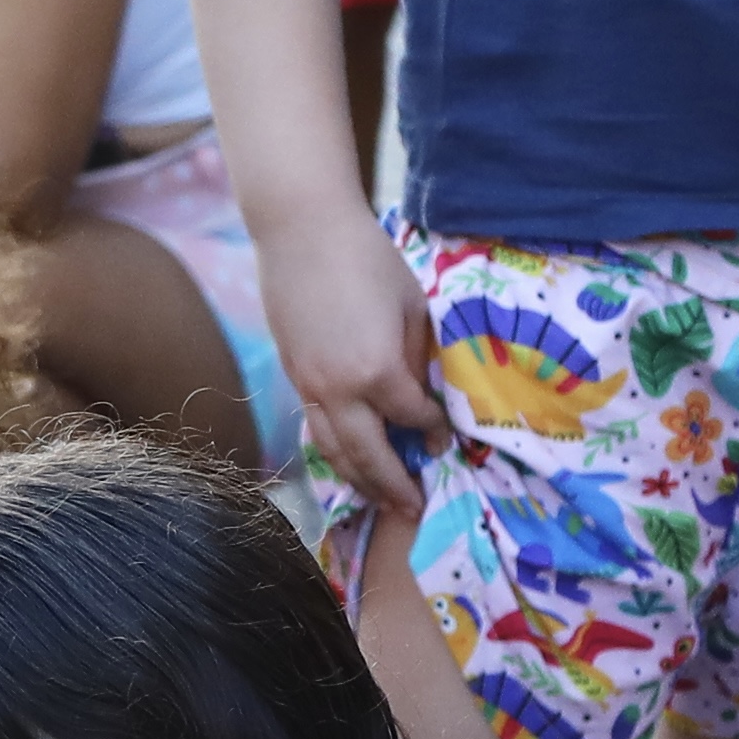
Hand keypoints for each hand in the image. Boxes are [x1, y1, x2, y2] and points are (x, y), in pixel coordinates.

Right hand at [264, 206, 442, 522]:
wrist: (300, 230)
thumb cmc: (367, 258)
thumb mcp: (413, 306)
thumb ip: (421, 357)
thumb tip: (427, 393)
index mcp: (377, 371)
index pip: (412, 419)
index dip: (433, 432)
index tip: (446, 440)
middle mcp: (339, 392)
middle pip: (369, 456)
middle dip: (393, 486)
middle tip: (414, 508)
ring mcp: (309, 388)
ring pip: (334, 452)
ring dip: (360, 481)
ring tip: (381, 500)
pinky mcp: (293, 377)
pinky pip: (316, 429)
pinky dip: (335, 452)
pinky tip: (350, 460)